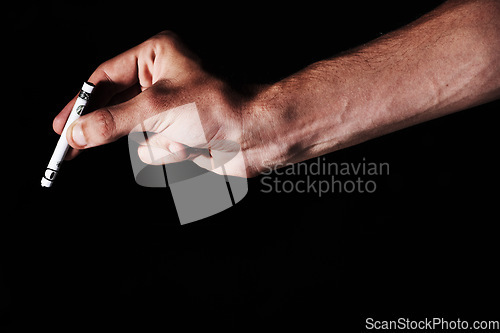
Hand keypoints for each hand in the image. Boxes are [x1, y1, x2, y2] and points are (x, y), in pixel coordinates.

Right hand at [53, 31, 272, 177]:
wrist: (254, 137)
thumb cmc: (217, 108)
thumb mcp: (156, 109)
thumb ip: (111, 122)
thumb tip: (78, 133)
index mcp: (156, 57)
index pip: (104, 78)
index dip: (80, 102)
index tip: (62, 125)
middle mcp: (160, 81)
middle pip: (113, 108)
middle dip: (102, 129)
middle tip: (70, 147)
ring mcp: (168, 111)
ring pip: (133, 135)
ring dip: (154, 141)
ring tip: (181, 137)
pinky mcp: (176, 135)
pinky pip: (152, 150)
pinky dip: (167, 153)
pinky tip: (190, 147)